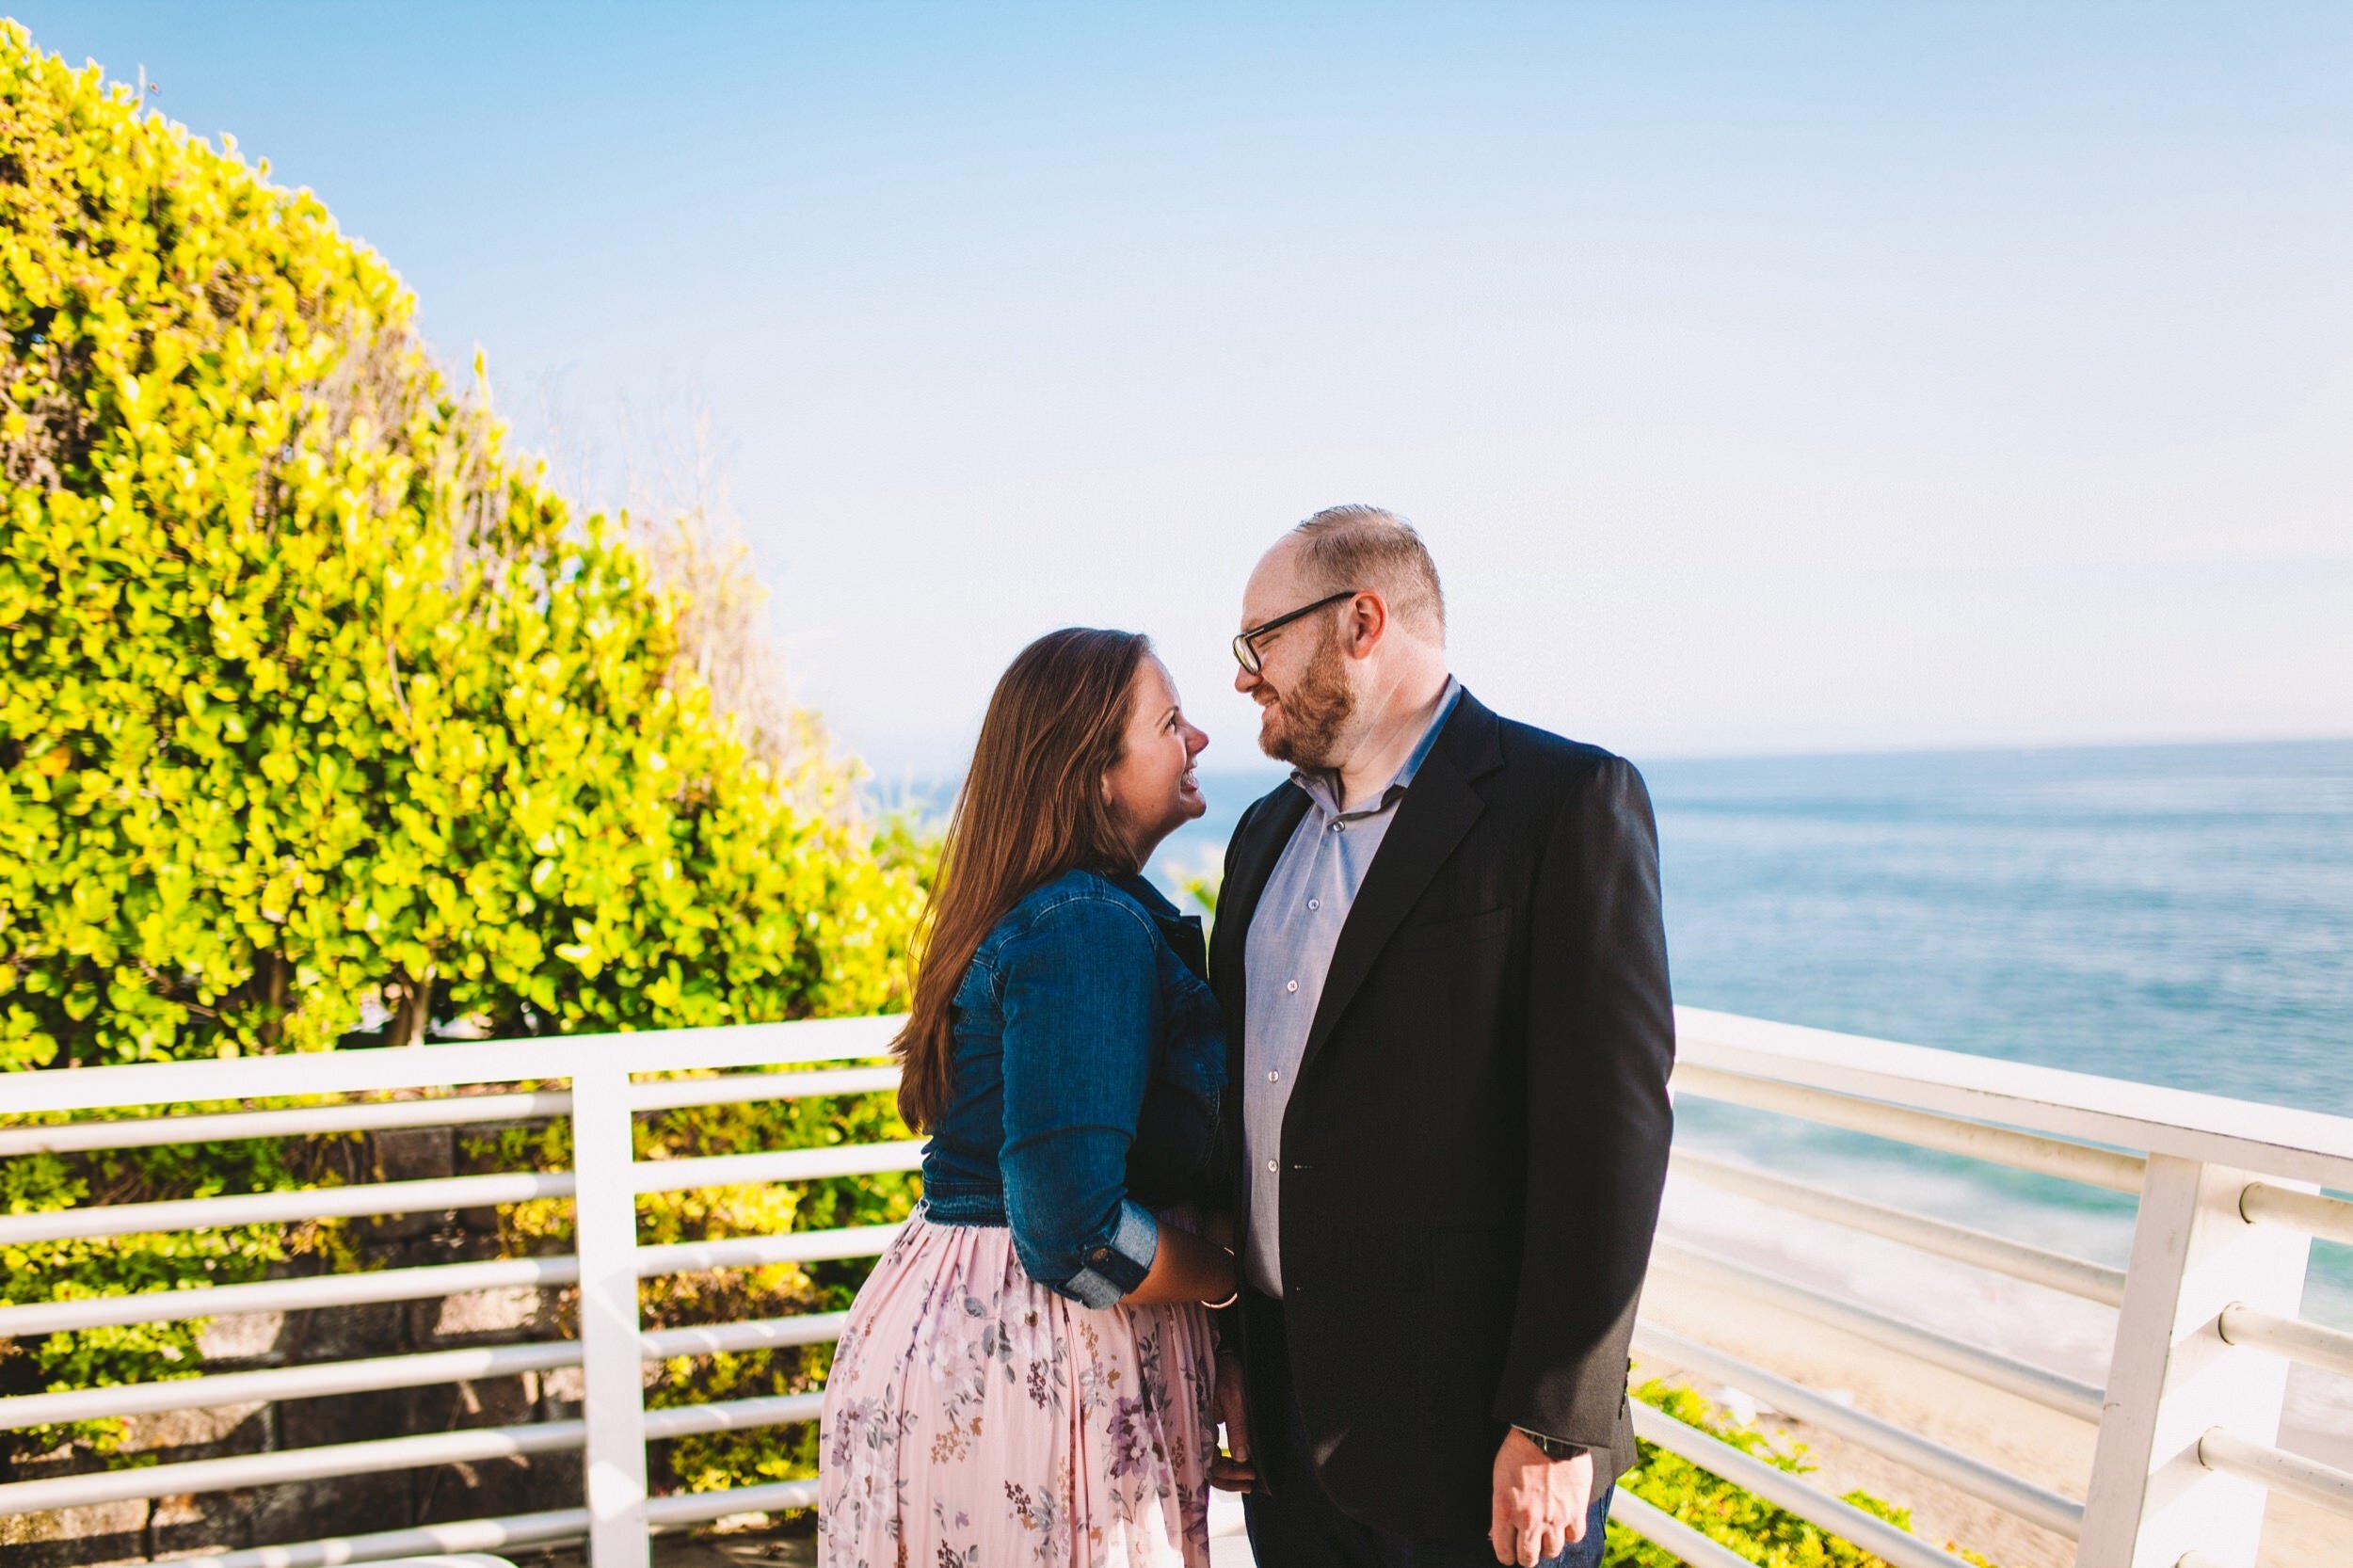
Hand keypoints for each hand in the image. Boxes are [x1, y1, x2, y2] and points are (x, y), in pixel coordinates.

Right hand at [1208, 1351, 1256, 1491]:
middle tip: (1251, 1481)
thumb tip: (1243, 1458)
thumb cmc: (1224, 1371)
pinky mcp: (1202, 1427)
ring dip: (1227, 1474)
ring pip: (1207, 1464)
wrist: (1217, 1353)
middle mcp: (1194, 1432)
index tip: (1251, 1475)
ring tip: (1248, 1477)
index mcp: (1197, 1426)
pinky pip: (1209, 1452)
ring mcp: (1197, 1431)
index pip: (1209, 1465)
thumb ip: (1237, 1428)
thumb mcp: (1234, 1398)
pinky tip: (1238, 1464)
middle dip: (1229, 1479)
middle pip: (1207, 1470)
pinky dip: (1224, 1462)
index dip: (1229, 1475)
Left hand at [1489, 1429, 1592, 1565]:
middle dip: (1526, 1556)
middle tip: (1528, 1550)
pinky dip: (1570, 1534)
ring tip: (1547, 1538)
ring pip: (1552, 1551)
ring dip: (1548, 1546)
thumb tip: (1498, 1529)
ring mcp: (1554, 1518)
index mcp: (1505, 1511)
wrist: (1549, 1433)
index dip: (1506, 1555)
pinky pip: (1575, 1537)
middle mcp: (1529, 1520)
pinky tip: (1565, 1526)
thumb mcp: (1499, 1478)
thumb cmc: (1520, 1449)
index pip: (1503, 1550)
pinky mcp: (1575, 1511)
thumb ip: (1502, 1507)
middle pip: (1528, 1557)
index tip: (1508, 1555)